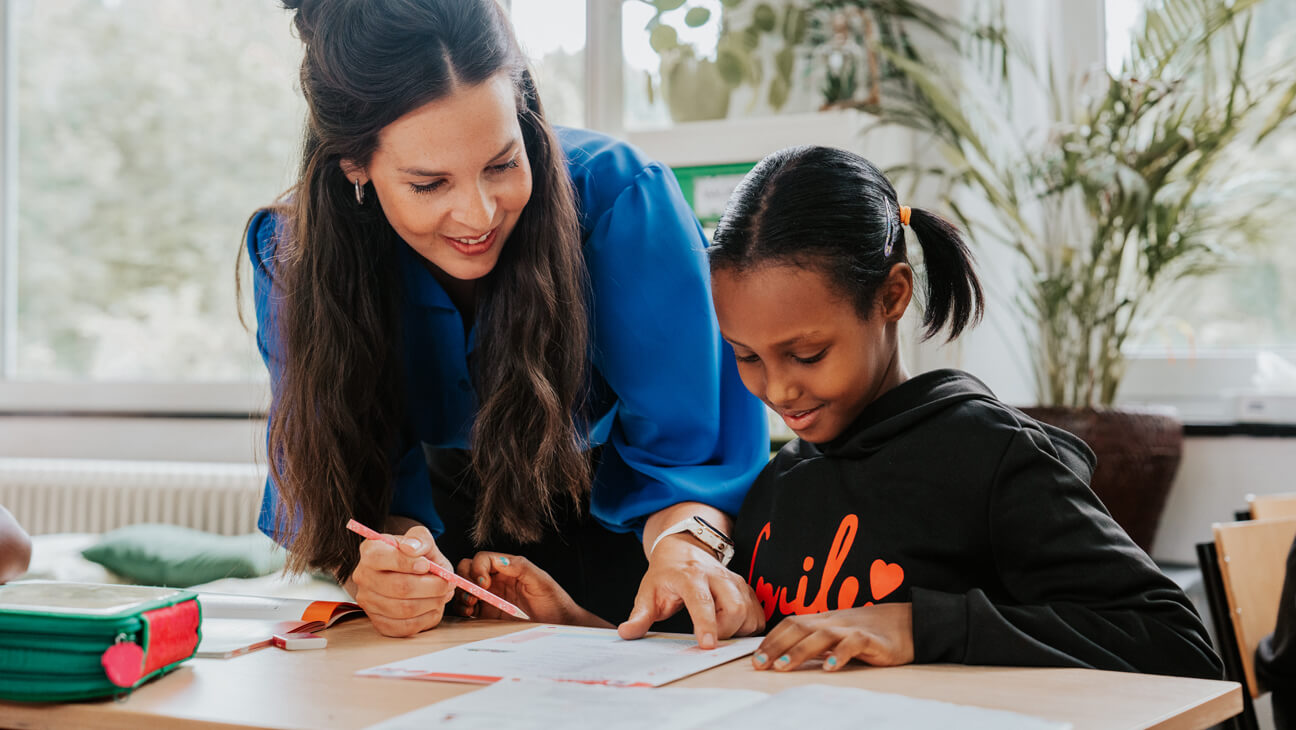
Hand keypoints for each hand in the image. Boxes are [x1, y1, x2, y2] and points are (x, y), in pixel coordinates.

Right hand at [349, 525, 455, 636]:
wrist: (410, 573)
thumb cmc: (416, 555)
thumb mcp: (420, 539)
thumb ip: (420, 539)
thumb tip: (412, 548)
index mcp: (370, 551)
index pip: (380, 558)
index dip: (406, 563)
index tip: (427, 564)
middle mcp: (363, 577)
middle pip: (398, 587)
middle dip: (431, 586)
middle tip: (447, 583)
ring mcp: (368, 602)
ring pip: (405, 609)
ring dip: (432, 602)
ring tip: (443, 594)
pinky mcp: (379, 623)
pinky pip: (406, 627)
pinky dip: (426, 618)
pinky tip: (433, 607)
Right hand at [453, 552, 611, 627]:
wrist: (560, 626)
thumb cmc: (555, 602)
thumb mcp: (541, 581)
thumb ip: (520, 567)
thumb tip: (498, 560)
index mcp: (507, 568)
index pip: (482, 559)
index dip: (477, 568)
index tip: (484, 583)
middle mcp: (496, 581)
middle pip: (468, 571)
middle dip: (465, 580)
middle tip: (474, 596)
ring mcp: (490, 598)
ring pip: (465, 589)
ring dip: (462, 595)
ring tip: (471, 606)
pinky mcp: (487, 615)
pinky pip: (467, 609)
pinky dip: (462, 609)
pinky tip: (470, 614)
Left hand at [617, 533, 764, 647]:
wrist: (684, 548)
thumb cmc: (666, 573)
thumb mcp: (648, 592)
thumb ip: (640, 615)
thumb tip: (626, 633)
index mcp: (690, 576)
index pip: (702, 601)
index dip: (706, 624)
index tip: (707, 645)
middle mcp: (717, 576)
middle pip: (734, 608)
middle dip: (725, 631)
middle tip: (708, 637)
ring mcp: (735, 581)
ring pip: (749, 612)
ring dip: (737, 630)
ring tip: (718, 628)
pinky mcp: (746, 587)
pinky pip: (758, 613)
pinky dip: (748, 626)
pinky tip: (732, 626)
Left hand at [751, 603, 913, 671]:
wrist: (908, 623)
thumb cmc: (869, 631)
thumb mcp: (838, 634)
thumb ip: (816, 642)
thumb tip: (786, 656)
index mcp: (823, 619)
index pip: (791, 623)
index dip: (771, 638)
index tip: (754, 657)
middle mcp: (833, 621)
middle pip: (799, 627)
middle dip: (776, 646)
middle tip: (758, 664)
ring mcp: (851, 628)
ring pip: (820, 635)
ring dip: (798, 651)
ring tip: (782, 667)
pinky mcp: (872, 640)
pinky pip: (853, 644)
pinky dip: (839, 654)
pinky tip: (828, 667)